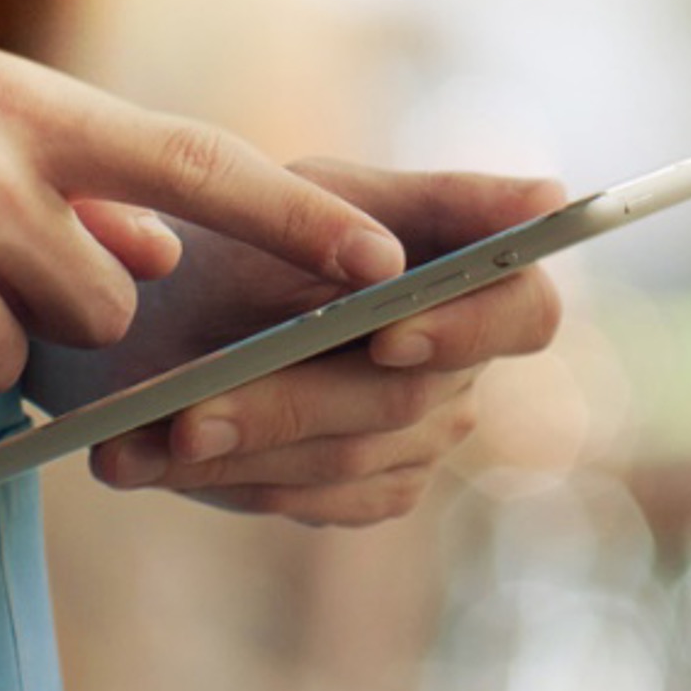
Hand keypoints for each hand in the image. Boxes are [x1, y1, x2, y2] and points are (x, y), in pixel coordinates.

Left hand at [32, 161, 564, 525]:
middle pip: (402, 400)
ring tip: (145, 437)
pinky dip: (224, 479)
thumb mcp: (320, 191)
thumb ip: (432, 199)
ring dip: (239, 448)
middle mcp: (459, 365)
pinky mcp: (365, 488)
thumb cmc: (252, 223)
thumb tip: (549, 198)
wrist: (156, 304)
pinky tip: (141, 461)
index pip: (525, 310)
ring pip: (343, 459)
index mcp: (474, 277)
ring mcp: (417, 435)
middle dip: (291, 402)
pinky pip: (309, 499)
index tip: (387, 334)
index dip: (464, 328)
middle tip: (193, 415)